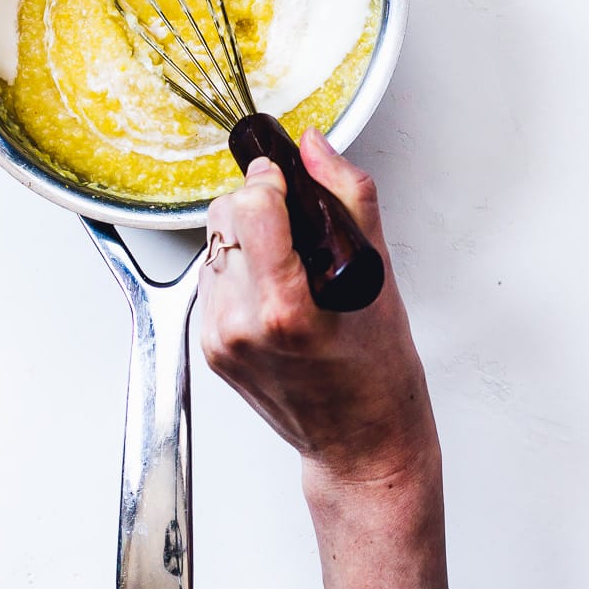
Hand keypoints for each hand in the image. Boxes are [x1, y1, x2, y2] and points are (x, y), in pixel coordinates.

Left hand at [199, 128, 436, 485]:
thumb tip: (314, 146)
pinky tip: (276, 292)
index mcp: (286, 309)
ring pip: (213, 246)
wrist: (360, 441)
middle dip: (256, 207)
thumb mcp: (376, 274)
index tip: (288, 182)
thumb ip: (346, 197)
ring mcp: (221, 340)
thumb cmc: (378, 370)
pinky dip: (240, 272)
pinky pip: (213, 280)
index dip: (270, 181)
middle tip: (296, 227)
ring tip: (290, 266)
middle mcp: (243, 326)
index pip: (250, 207)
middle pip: (223, 218)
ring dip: (246, 240)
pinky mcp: (210, 349)